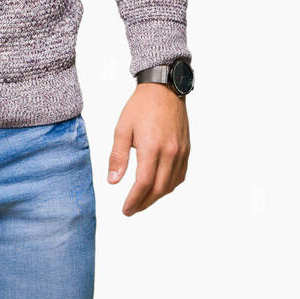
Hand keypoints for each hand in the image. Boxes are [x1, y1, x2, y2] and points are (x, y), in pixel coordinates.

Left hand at [108, 83, 189, 215]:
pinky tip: (159, 187)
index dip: (133, 200)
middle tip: (131, 209)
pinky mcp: (186, 149)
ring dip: (156, 197)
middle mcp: (170, 152)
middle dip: (144, 203)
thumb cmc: (141, 106)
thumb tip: (113, 181)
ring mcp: (181, 151)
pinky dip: (169, 186)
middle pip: (158, 189)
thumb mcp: (122, 129)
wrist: (164, 89)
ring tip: (142, 200)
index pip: (143, 184)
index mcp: (152, 147)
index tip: (125, 209)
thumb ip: (117, 156)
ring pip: (171, 185)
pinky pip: (180, 175)